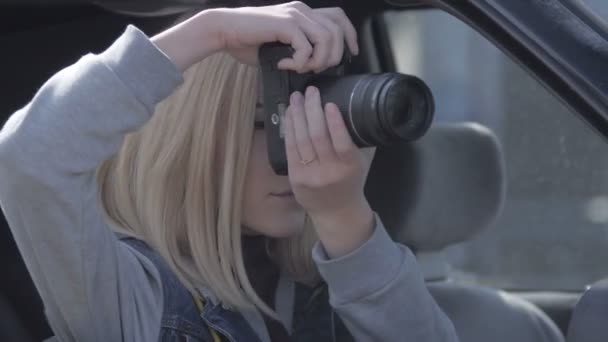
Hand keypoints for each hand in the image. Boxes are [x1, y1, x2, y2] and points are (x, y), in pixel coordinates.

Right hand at [151, 2, 358, 72]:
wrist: (224, 31)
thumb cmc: (248, 42)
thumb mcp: (280, 46)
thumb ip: (298, 51)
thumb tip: (314, 68)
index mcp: (303, 13)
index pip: (338, 18)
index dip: (350, 36)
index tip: (351, 54)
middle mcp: (302, 10)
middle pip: (337, 30)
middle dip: (334, 55)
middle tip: (316, 69)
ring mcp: (294, 15)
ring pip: (326, 39)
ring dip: (317, 60)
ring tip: (300, 68)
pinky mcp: (285, 24)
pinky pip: (306, 47)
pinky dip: (299, 62)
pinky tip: (284, 64)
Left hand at [284, 86, 375, 257]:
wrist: (337, 213)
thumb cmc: (352, 182)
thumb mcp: (363, 162)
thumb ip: (360, 139)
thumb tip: (358, 107)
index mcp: (349, 167)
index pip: (342, 142)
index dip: (334, 121)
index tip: (330, 102)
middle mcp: (329, 172)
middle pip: (317, 136)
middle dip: (312, 110)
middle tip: (310, 91)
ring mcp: (310, 175)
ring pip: (301, 140)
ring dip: (297, 115)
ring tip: (297, 97)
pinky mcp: (295, 177)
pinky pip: (290, 148)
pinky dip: (289, 129)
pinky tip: (290, 115)